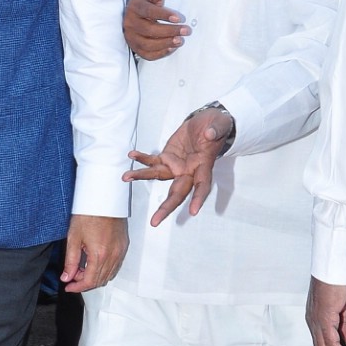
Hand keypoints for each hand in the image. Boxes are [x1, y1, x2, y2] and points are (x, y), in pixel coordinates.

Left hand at [60, 215, 127, 292]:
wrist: (104, 200)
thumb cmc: (89, 214)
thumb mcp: (73, 238)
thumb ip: (70, 261)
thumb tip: (66, 277)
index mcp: (100, 254)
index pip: (90, 281)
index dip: (77, 287)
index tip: (69, 286)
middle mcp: (113, 255)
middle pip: (100, 280)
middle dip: (84, 283)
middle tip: (72, 276)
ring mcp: (120, 251)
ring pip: (109, 275)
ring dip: (95, 277)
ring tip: (81, 269)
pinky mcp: (123, 247)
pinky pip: (115, 266)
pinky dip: (104, 270)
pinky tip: (94, 264)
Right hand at [123, 0, 189, 59]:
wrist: (132, 17)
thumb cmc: (145, 3)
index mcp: (134, 7)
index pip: (148, 12)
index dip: (164, 15)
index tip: (179, 18)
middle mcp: (130, 23)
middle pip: (149, 30)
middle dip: (170, 31)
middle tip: (186, 30)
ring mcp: (131, 38)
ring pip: (148, 44)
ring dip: (166, 43)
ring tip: (180, 40)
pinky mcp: (135, 48)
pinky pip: (147, 55)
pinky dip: (160, 53)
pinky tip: (172, 48)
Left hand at [125, 106, 233, 223]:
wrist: (205, 123)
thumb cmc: (216, 127)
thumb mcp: (220, 124)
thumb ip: (216, 130)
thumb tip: (209, 134)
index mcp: (203, 166)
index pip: (202, 185)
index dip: (198, 198)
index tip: (193, 212)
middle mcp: (188, 171)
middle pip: (177, 192)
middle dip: (166, 207)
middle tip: (154, 222)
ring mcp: (175, 166)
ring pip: (158, 176)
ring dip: (141, 176)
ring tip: (126, 177)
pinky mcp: (166, 157)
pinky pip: (152, 161)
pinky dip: (142, 159)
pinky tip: (132, 155)